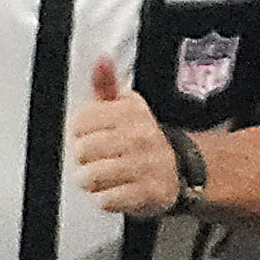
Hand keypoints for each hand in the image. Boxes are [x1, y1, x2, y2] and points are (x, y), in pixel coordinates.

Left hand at [75, 51, 192, 222]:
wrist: (181, 169)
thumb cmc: (142, 138)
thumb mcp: (125, 106)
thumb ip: (106, 84)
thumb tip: (100, 60)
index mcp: (131, 113)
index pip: (79, 123)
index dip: (78, 133)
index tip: (89, 135)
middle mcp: (140, 137)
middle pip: (82, 150)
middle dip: (83, 158)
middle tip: (97, 159)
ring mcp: (146, 166)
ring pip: (91, 176)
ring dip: (91, 181)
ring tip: (103, 177)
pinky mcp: (149, 193)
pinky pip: (107, 199)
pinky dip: (105, 199)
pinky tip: (115, 191)